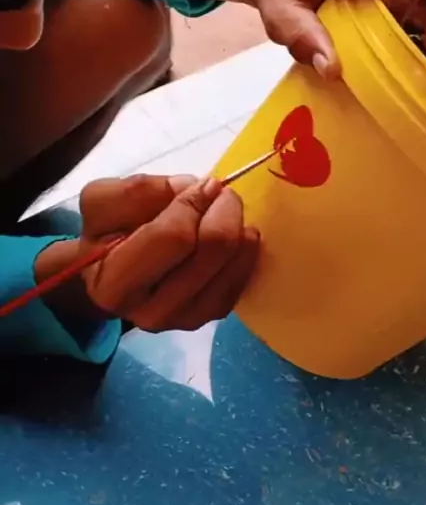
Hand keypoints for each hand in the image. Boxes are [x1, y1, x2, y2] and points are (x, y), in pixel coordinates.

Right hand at [38, 174, 259, 331]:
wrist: (113, 274)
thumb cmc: (108, 235)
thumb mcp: (102, 202)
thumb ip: (139, 190)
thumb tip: (190, 188)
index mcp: (115, 284)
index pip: (174, 236)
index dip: (195, 202)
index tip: (203, 184)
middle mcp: (151, 312)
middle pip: (212, 249)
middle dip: (224, 209)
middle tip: (221, 191)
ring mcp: (184, 320)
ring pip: (233, 263)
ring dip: (237, 226)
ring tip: (223, 211)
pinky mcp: (210, 318)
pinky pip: (243, 278)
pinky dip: (245, 249)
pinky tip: (235, 234)